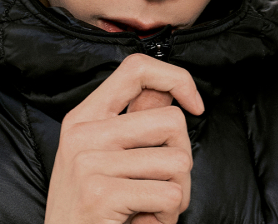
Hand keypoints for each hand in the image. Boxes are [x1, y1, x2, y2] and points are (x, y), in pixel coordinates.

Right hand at [44, 53, 203, 223]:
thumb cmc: (92, 210)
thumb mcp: (103, 156)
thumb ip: (134, 123)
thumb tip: (170, 91)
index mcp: (84, 116)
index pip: (137, 68)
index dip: (176, 79)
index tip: (194, 105)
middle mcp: (83, 133)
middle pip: (171, 120)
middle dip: (181, 158)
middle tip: (162, 184)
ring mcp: (89, 162)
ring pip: (177, 162)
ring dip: (176, 194)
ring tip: (149, 206)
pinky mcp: (100, 194)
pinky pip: (169, 195)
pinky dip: (167, 217)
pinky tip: (142, 221)